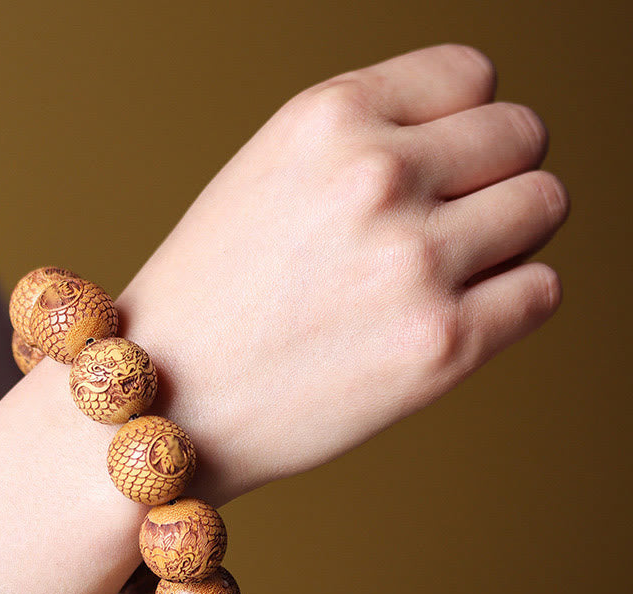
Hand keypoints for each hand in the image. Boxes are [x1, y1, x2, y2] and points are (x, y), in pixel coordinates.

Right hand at [115, 44, 568, 505]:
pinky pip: (541, 290)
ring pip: (543, 207)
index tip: (444, 162)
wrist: (167, 403)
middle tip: (449, 223)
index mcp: (327, 117)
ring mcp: (415, 264)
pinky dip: (512, 300)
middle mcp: (377, 177)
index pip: (472, 74)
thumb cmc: (211, 297)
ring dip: (508, 237)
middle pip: (522, 135)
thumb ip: (371, 142)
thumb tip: (476, 145)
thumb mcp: (273, 174)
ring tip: (443, 274)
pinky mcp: (443, 345)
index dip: (461, 121)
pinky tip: (451, 318)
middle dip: (494, 174)